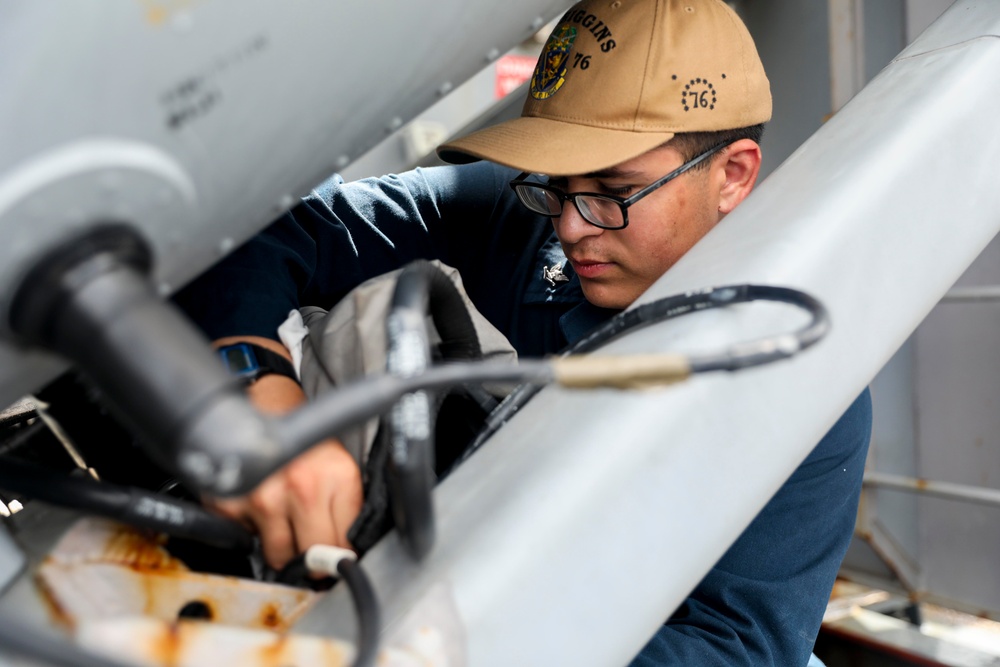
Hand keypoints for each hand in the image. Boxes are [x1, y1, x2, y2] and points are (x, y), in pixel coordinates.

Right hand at [207, 438, 362, 569]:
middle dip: (313, 558)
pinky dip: (254, 531)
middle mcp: (301, 486)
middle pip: (312, 556)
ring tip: (287, 520)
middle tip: (312, 546)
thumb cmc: (308, 447)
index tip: (336, 558)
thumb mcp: (343, 470)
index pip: (344, 544)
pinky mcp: (232, 503)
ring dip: (283, 547)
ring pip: (278, 555)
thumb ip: (349, 511)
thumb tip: (348, 558)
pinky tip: (261, 509)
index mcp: (337, 477)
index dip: (340, 555)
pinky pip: (247, 540)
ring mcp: (264, 496)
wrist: (269, 411)